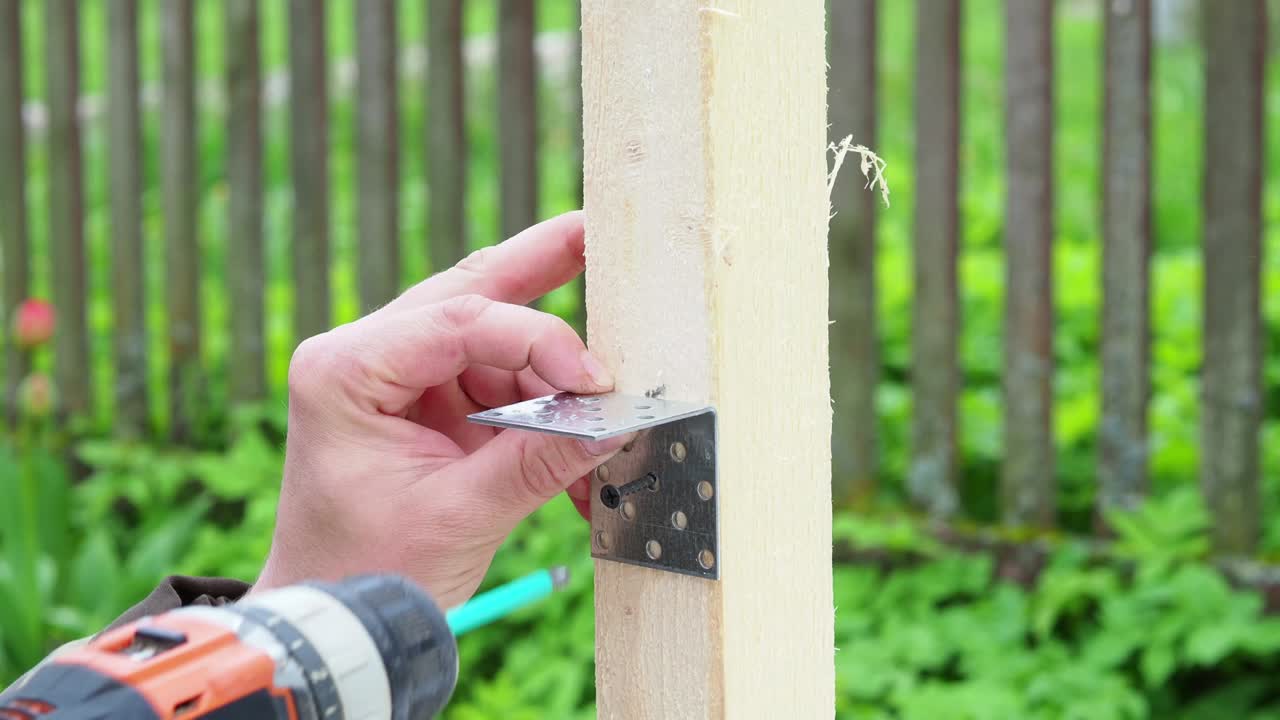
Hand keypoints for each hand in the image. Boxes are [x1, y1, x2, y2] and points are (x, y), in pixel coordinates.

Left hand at [251, 212, 625, 607]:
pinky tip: (575, 443)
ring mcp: (398, 378)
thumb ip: (539, 461)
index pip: (456, 322)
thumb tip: (613, 422)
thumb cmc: (365, 570)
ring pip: (495, 343)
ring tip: (599, 420)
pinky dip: (540, 412)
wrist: (332, 614)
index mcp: (346, 370)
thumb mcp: (458, 516)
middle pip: (468, 295)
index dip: (537, 340)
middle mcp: (367, 357)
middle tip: (594, 233)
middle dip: (538, 268)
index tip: (593, 381)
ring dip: (552, 381)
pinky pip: (499, 386)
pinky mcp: (427, 404)